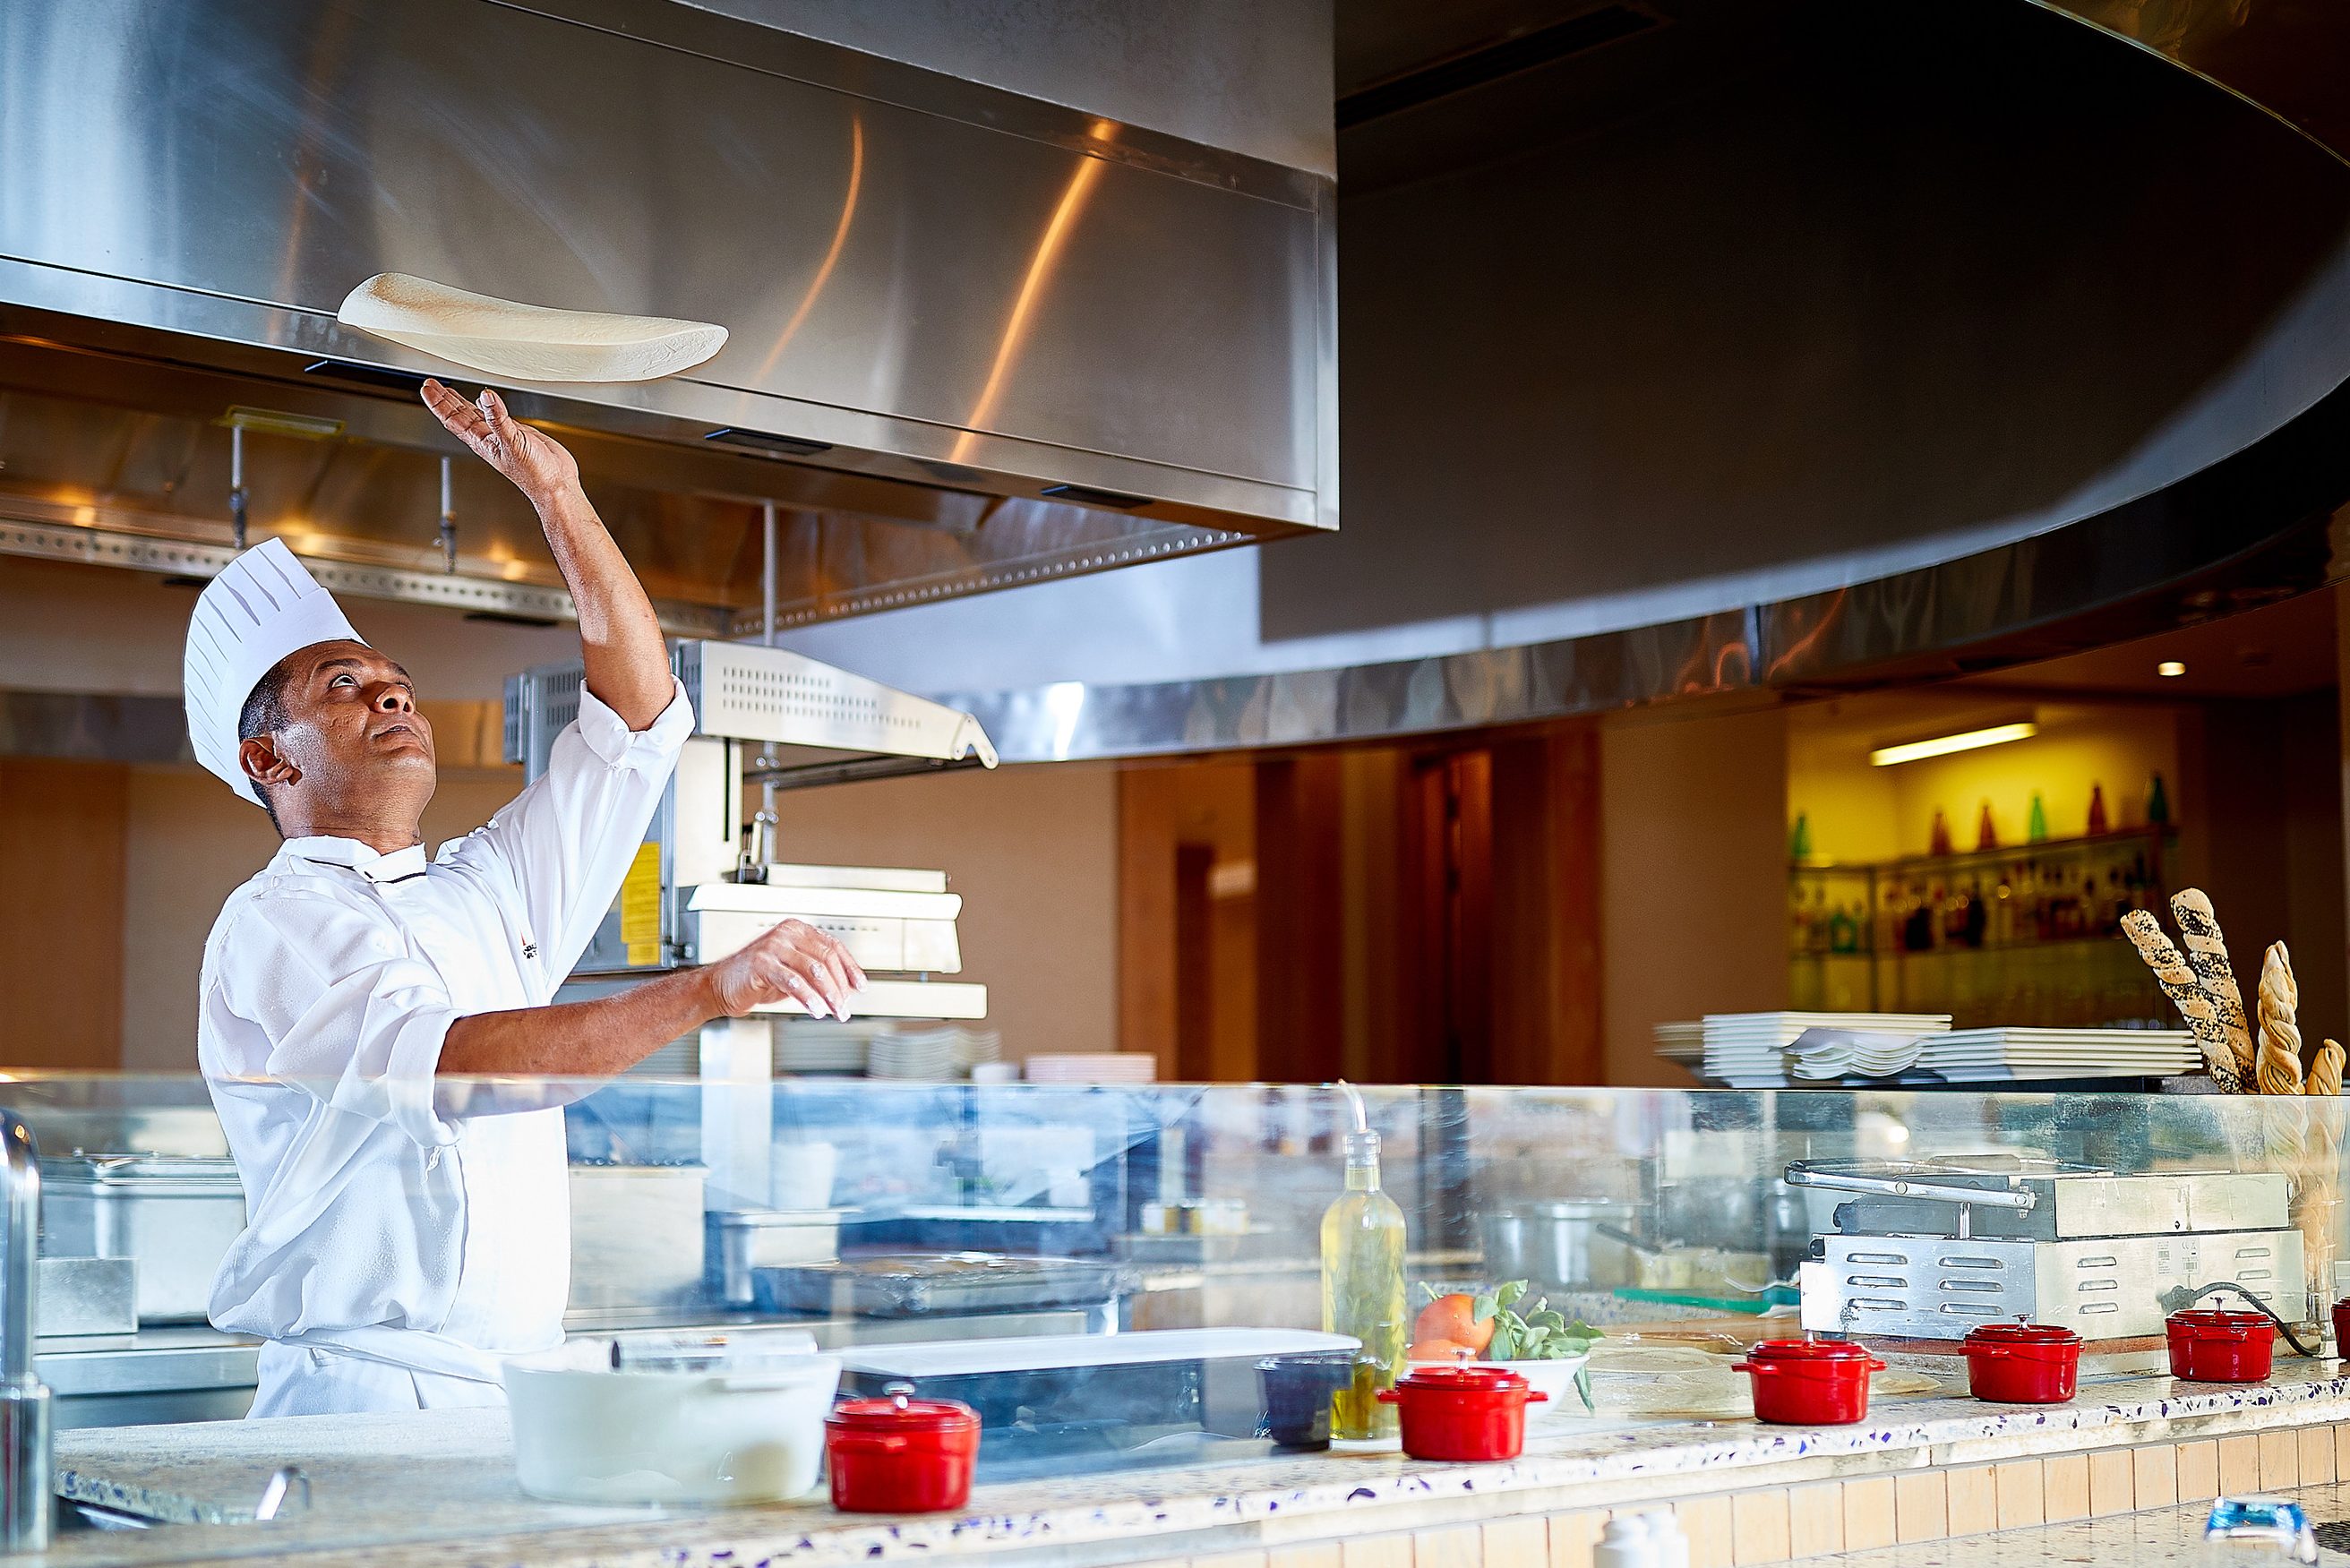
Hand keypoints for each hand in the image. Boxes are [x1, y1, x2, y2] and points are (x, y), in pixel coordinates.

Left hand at [421, 379, 580, 511]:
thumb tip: (485, 396)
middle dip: (444, 400)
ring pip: (474, 414)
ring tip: (447, 390)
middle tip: (431, 385)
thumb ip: (498, 418)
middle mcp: (487, 438)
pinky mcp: (516, 432)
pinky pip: (495, 416)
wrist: (554, 483)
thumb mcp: (512, 442)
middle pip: (458, 415)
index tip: (428, 389)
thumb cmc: (533, 473)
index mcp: (481, 442)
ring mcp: (500, 435)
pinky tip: (483, 401)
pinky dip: (486, 406)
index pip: (452, 419)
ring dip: (460, 401)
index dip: (438, 404)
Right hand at [705, 920, 867, 1020]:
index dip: (850, 968)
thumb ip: (817, 974)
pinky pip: (793, 981)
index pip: (833, 946)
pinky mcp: (761, 963)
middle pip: (826, 958)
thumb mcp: (794, 973)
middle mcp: (787, 933)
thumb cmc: (757, 979)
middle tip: (845, 1007)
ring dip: (829, 995)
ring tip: (835, 1012)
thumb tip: (847, 987)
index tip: (860, 986)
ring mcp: (773, 946)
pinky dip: (809, 998)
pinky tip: (816, 1010)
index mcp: (797, 930)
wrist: (721, 986)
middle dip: (840, 986)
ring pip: (814, 970)